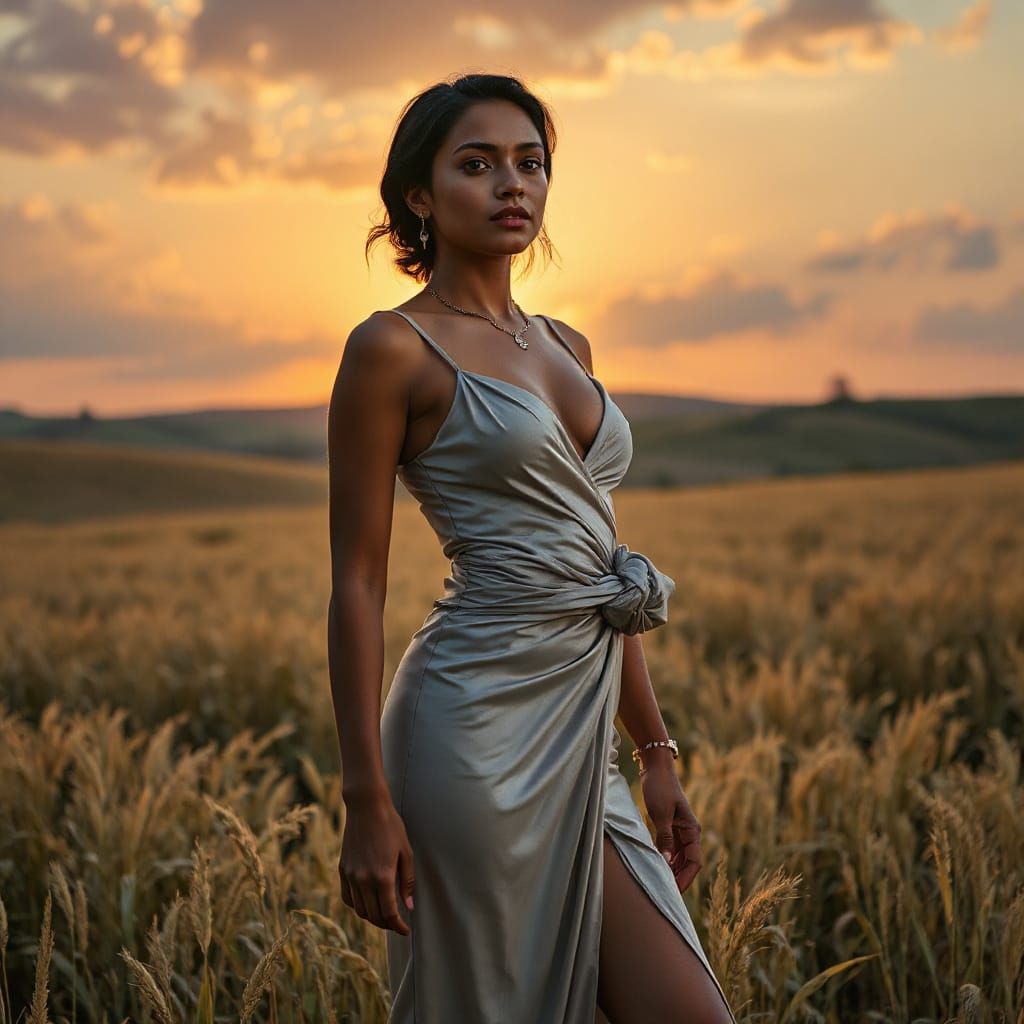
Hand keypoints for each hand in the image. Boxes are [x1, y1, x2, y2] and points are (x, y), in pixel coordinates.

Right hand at [339, 794, 415, 934]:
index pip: (389, 913)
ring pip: (360, 910)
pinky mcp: (342, 869)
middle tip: (397, 924)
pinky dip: (357, 906)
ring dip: (372, 918)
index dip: (398, 926)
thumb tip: (409, 907)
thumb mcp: (406, 852)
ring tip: (384, 916)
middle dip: (387, 924)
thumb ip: (407, 881)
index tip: (406, 930)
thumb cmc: (391, 826)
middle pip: (374, 915)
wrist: (366, 807)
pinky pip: (348, 898)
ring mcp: (350, 875)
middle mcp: (363, 880)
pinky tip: (367, 904)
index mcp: (382, 876)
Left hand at [641, 761, 702, 892]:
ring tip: (662, 884)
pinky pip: (672, 849)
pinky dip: (667, 860)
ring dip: (673, 870)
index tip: (674, 891)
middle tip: (666, 893)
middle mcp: (689, 832)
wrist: (655, 768)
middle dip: (679, 878)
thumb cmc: (659, 788)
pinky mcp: (670, 827)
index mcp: (692, 829)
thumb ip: (665, 838)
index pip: (695, 861)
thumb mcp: (660, 814)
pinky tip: (658, 868)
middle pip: (688, 862)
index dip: (686, 878)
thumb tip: (668, 862)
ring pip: (680, 858)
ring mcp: (680, 830)